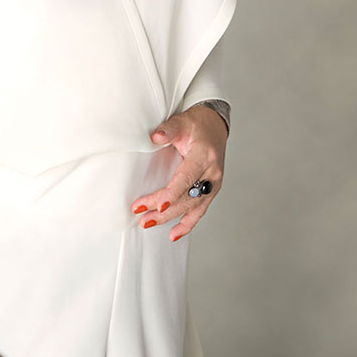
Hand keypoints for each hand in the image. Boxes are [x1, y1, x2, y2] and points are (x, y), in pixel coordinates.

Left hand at [129, 104, 228, 241]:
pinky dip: (187, 224)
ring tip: (148, 223)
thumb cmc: (197, 124)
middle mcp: (212, 173)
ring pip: (192, 207)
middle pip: (187, 197)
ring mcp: (213, 184)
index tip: (158, 204)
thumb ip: (168, 130)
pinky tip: (174, 234)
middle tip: (142, 215)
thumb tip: (155, 137)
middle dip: (164, 209)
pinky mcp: (211, 190)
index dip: (172, 193)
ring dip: (170, 219)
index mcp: (204, 156)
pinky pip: (199, 210)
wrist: (215, 126)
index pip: (186, 178)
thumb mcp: (182, 122)